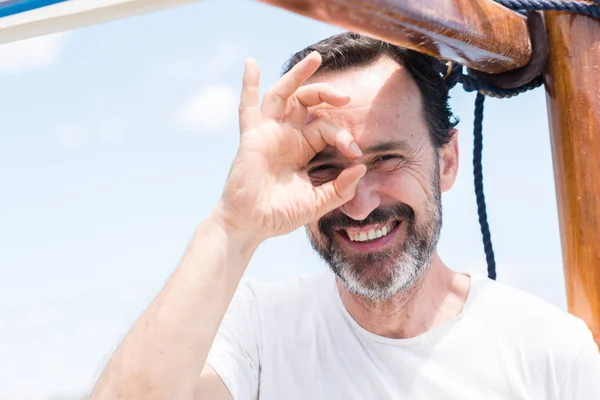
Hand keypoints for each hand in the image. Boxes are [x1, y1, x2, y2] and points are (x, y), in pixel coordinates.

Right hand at [217, 51, 366, 240]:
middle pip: (307, 102)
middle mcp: (287, 136)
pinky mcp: (252, 137)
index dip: (343, 135)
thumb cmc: (281, 214)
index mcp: (303, 149)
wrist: (252, 225)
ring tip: (315, 58)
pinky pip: (248, 107)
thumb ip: (340, 189)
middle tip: (346, 98)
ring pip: (284, 94)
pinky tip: (252, 63)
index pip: (326, 128)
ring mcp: (269, 133)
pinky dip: (248, 84)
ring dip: (298, 75)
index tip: (355, 153)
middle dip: (327, 94)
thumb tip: (361, 169)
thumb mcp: (318, 202)